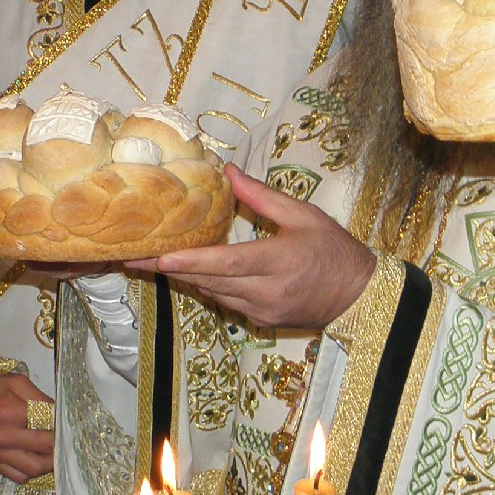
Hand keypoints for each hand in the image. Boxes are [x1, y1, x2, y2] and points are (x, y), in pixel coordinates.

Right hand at [0, 371, 53, 482]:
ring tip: (50, 449)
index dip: (62, 425)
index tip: (66, 422)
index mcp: (8, 413)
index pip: (49, 426)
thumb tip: (59, 417)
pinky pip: (19, 477)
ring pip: (34, 470)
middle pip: (45, 452)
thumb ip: (40, 399)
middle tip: (63, 437)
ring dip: (48, 462)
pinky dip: (31, 471)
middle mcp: (1, 438)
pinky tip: (33, 457)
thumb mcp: (17, 381)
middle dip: (59, 445)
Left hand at [134, 166, 376, 330]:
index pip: (227, 263)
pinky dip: (208, 287)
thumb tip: (228, 172)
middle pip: (210, 281)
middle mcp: (267, 292)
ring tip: (151, 262)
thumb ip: (262, 197)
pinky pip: (226, 303)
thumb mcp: (304, 215)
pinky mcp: (262, 322)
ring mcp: (263, 312)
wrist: (360, 296)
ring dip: (185, 278)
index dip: (192, 261)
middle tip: (134, 257)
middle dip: (171, 269)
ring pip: (214, 294)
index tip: (160, 256)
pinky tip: (189, 273)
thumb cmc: (334, 250)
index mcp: (279, 261)